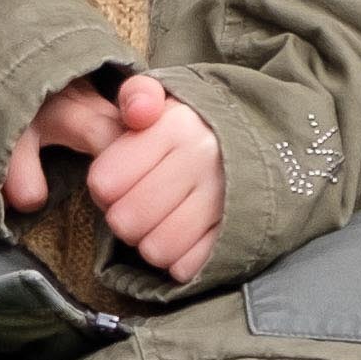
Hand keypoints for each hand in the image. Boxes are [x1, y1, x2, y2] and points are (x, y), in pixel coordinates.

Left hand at [1, 70, 225, 283]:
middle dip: (122, 218)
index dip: (102, 188)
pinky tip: (183, 238)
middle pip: (126, 220)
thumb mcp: (162, 96)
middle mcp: (204, 160)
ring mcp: (225, 199)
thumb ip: (137, 94)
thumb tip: (140, 111)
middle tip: (137, 205)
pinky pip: (188, 265)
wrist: (257, 143)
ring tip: (159, 221)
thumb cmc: (189, 127)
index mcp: (176, 126)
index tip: (117, 180)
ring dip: (149, 242)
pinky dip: (178, 259)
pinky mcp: (240, 232)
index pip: (105, 181)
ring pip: (156, 249)